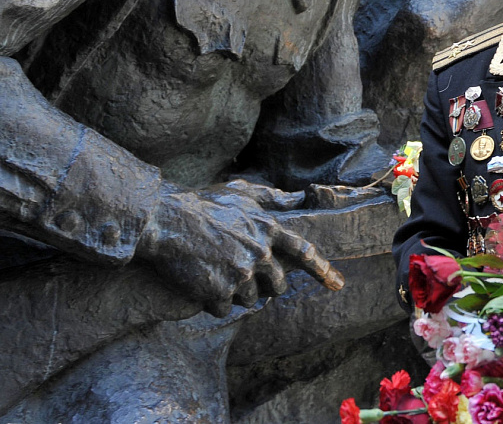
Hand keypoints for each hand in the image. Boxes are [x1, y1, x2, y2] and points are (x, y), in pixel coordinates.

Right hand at [136, 181, 342, 316]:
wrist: (165, 219)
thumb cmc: (202, 205)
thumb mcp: (241, 193)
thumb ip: (272, 199)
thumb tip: (297, 200)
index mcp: (269, 228)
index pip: (304, 252)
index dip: (322, 269)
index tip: (337, 283)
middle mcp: (260, 252)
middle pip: (278, 286)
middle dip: (265, 286)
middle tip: (242, 277)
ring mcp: (240, 273)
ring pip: (250, 300)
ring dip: (235, 294)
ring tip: (215, 273)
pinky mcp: (219, 291)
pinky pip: (224, 309)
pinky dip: (213, 302)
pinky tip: (200, 283)